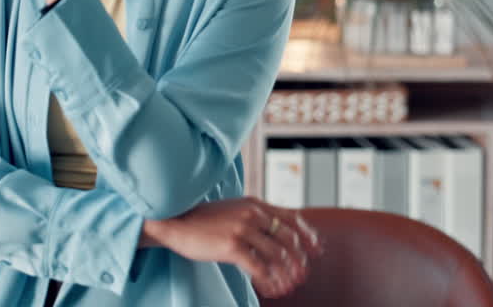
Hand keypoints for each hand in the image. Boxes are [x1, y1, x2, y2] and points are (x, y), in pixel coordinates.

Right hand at [141, 198, 322, 298]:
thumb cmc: (203, 219)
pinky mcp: (232, 246)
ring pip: (277, 255)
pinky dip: (268, 280)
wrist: (175, 221)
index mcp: (256, 204)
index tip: (317, 250)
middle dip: (299, 260)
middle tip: (302, 276)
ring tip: (287, 287)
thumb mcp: (234, 209)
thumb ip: (255, 216)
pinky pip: (259, 268)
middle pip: (289, 239)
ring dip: (286, 274)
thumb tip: (276, 231)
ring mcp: (243, 229)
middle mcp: (253, 214)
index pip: (292, 218)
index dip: (308, 235)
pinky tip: (269, 288)